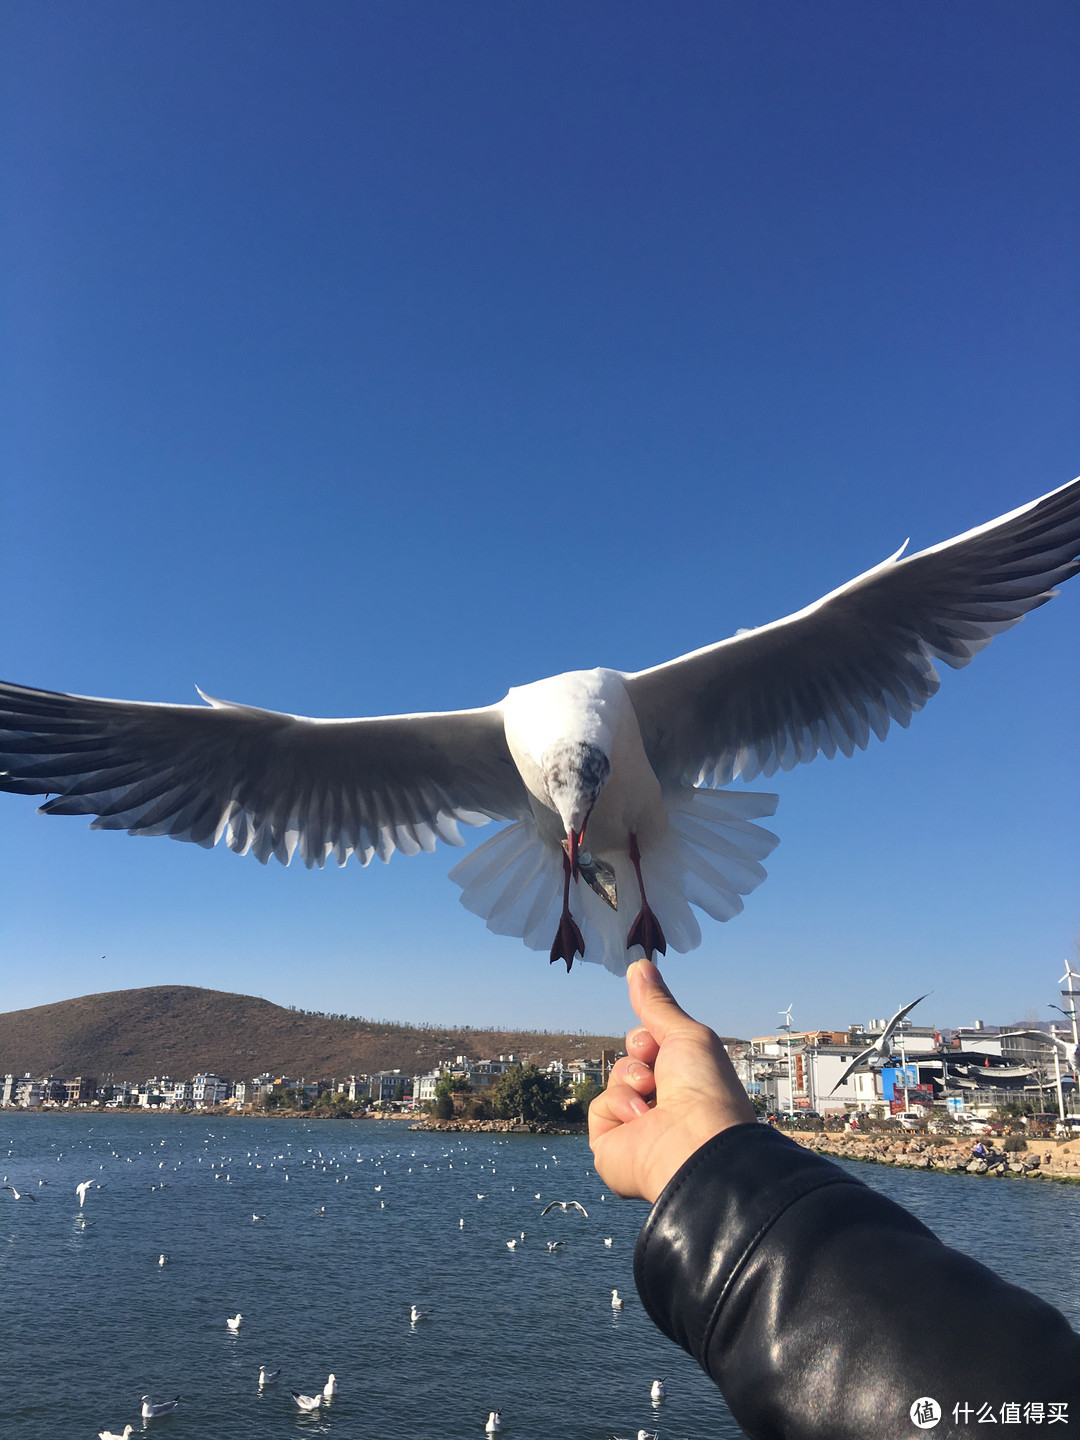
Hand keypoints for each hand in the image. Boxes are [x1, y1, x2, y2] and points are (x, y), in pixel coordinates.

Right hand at [588, 959, 755, 1202]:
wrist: (696, 1142)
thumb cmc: (704, 1089)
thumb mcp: (685, 1033)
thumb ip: (657, 1004)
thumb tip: (639, 964)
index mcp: (684, 1081)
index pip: (647, 1048)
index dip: (647, 1039)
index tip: (658, 1045)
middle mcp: (662, 1105)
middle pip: (629, 1061)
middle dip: (638, 1057)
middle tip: (655, 1070)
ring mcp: (637, 1128)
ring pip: (613, 1081)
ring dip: (629, 1082)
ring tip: (651, 1100)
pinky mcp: (612, 1147)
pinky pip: (599, 1110)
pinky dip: (617, 1108)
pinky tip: (640, 1120)